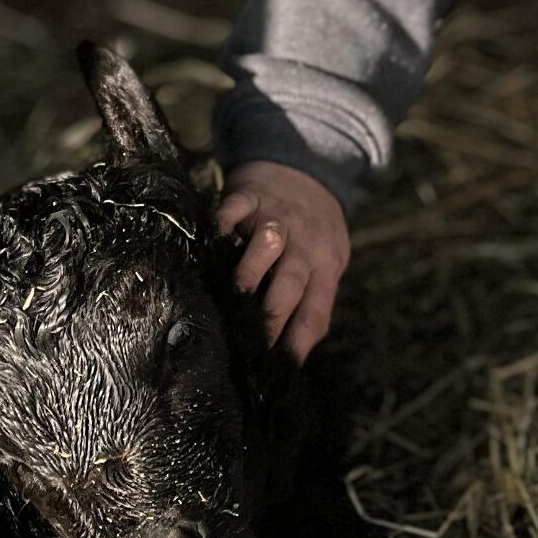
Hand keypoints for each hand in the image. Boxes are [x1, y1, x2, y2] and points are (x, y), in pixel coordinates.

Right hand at [214, 161, 348, 362]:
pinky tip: (210, 243)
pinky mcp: (250, 195)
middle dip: (272, 315)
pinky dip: (222, 224)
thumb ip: (313, 302)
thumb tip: (293, 356)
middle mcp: (303, 244)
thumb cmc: (314, 230)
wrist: (307, 169)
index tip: (279, 369)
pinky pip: (235, 209)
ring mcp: (276, 217)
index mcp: (325, 267)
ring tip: (235, 295)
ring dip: (251, 269)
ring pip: (267, 245)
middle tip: (252, 343)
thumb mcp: (327, 263)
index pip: (315, 311)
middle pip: (290, 283)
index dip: (298, 341)